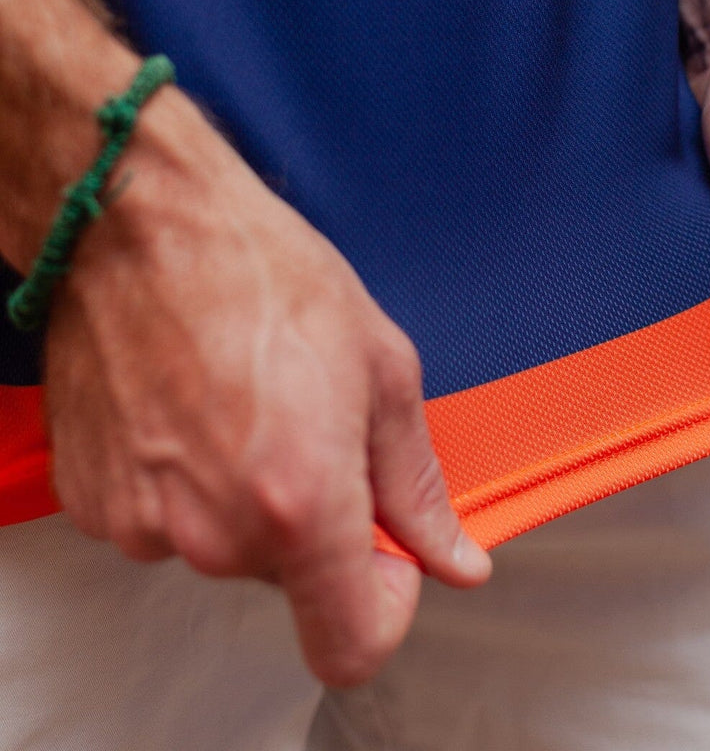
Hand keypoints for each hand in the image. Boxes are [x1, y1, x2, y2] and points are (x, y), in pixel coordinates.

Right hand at [44, 87, 490, 686]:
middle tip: (309, 418)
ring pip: (227, 546)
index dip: (384, 606)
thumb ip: (416, 482)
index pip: (351, 646)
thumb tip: (455, 557)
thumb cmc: (258, 270)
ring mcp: (145, 523)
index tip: (387, 553)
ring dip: (246, 495)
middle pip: (291, 579)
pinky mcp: (95, 503)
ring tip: (246, 399)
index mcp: (300, 505)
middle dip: (316, 516)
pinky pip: (166, 520)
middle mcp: (217, 533)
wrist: (138, 224)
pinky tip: (194, 406)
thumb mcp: (379, 365)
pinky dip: (187, 481)